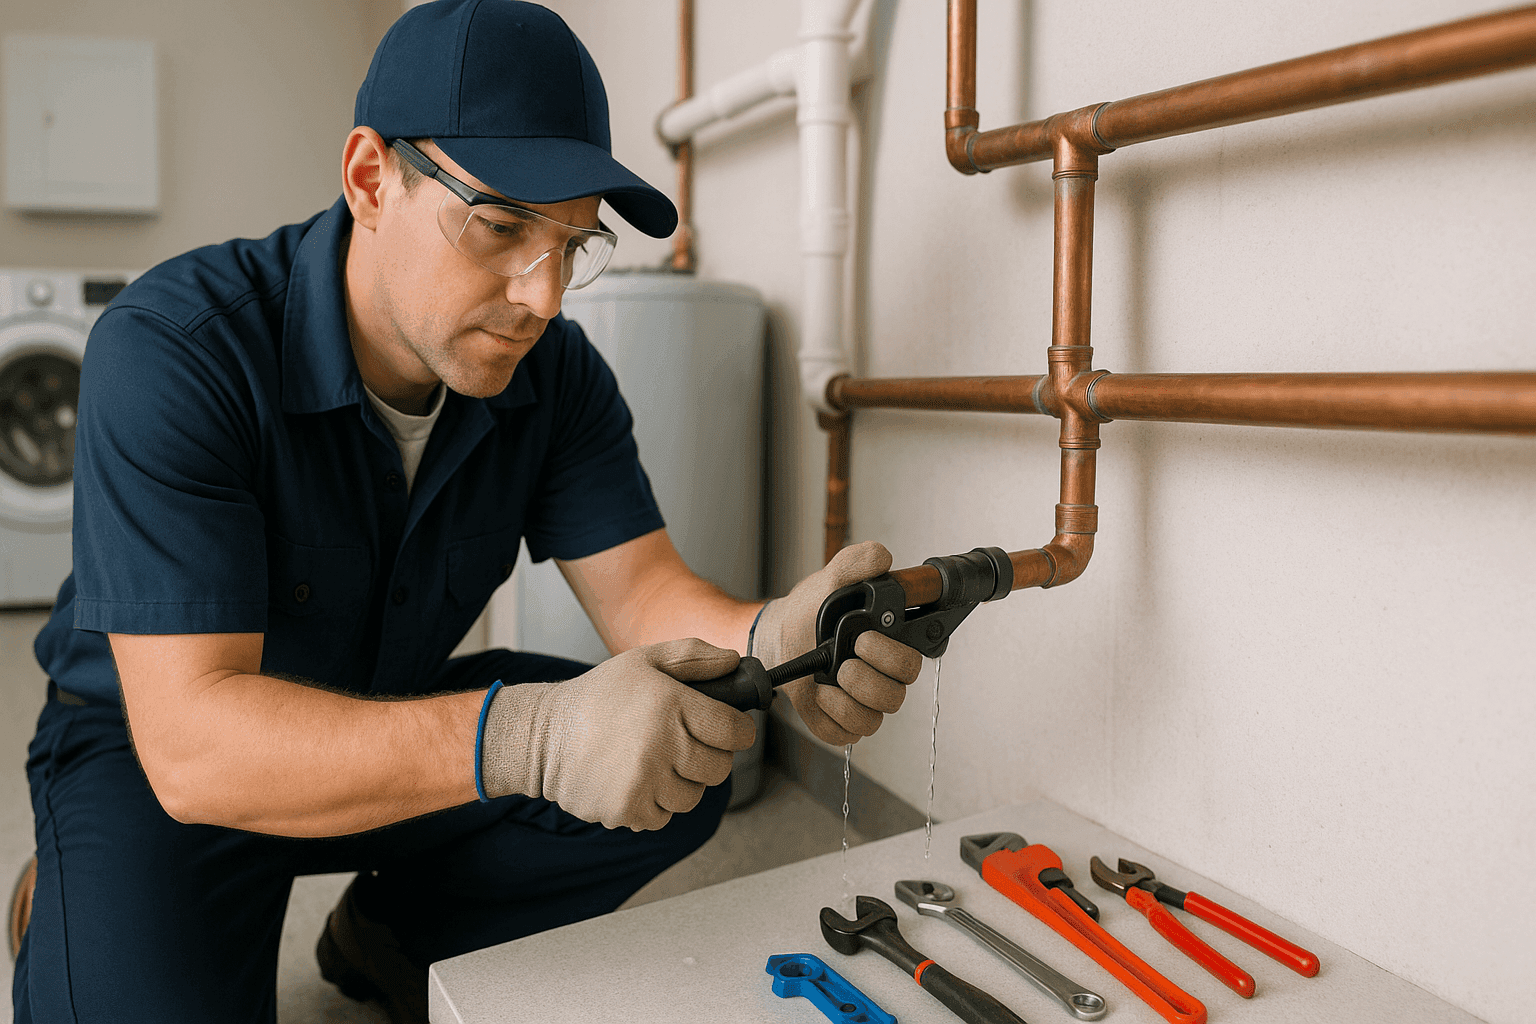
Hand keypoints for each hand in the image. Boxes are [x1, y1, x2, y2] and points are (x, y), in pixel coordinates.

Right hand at [478, 639, 756, 830]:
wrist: (544, 736)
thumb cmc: (599, 697)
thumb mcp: (644, 661)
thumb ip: (692, 656)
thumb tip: (734, 661)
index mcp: (671, 704)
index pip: (734, 731)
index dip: (739, 732)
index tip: (732, 731)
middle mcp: (661, 744)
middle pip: (719, 769)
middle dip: (710, 758)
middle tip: (687, 746)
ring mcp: (644, 781)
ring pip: (692, 797)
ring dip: (682, 783)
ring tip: (656, 763)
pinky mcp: (627, 810)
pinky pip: (663, 817)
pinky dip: (654, 804)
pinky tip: (635, 781)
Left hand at [753, 541, 923, 745]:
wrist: (778, 634)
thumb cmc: (811, 611)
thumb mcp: (830, 580)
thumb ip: (856, 563)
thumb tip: (882, 558)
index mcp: (888, 646)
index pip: (913, 664)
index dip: (892, 656)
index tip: (865, 637)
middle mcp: (880, 677)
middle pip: (897, 697)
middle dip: (868, 679)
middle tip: (844, 659)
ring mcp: (860, 702)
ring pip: (873, 720)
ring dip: (847, 700)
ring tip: (828, 677)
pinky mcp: (838, 721)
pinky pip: (845, 735)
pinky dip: (830, 717)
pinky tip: (818, 694)